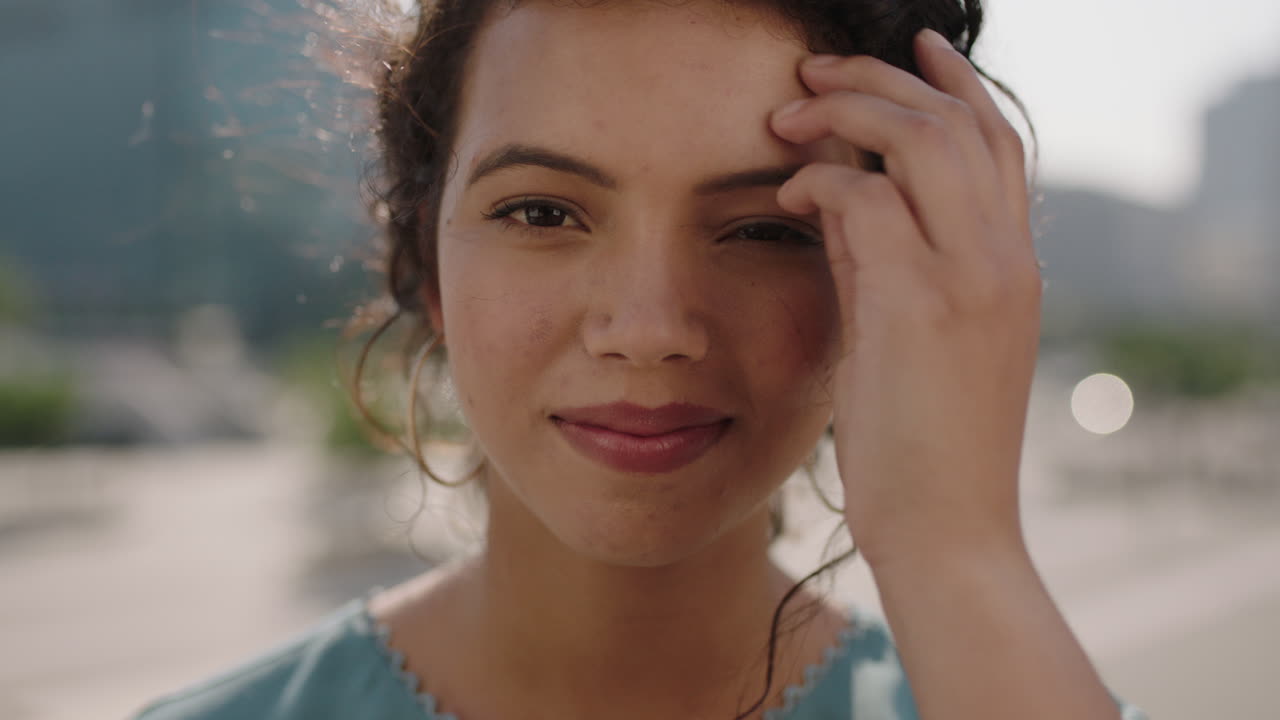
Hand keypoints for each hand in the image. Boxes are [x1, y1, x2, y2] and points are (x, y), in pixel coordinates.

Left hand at [769, 29, 1040, 568]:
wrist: (948, 532)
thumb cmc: (923, 446)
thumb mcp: (910, 337)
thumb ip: (885, 261)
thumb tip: (842, 195)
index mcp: (1012, 267)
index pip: (996, 143)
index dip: (953, 85)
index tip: (906, 51)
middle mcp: (1003, 260)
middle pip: (958, 122)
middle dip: (882, 80)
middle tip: (812, 72)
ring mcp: (969, 278)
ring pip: (921, 140)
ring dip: (848, 110)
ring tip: (789, 111)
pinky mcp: (919, 306)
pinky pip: (866, 199)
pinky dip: (819, 181)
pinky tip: (786, 194)